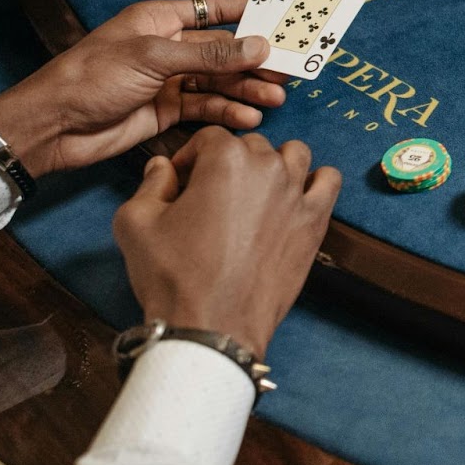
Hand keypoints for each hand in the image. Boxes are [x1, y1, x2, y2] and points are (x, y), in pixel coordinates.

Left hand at [0, 0, 285, 175]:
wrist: (54, 126)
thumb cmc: (94, 77)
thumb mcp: (154, 58)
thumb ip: (210, 54)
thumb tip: (261, 46)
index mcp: (162, 20)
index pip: (215, 10)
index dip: (249, 12)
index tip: (284, 19)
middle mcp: (169, 46)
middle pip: (224, 50)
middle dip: (255, 60)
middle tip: (288, 71)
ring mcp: (169, 80)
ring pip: (219, 81)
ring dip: (247, 89)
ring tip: (275, 99)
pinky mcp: (167, 110)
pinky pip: (206, 107)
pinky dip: (228, 112)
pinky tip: (249, 118)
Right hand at [113, 128, 340, 356]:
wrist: (213, 326)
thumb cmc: (173, 276)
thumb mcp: (136, 223)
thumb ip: (149, 183)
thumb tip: (162, 167)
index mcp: (226, 159)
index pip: (211, 138)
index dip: (192, 157)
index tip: (182, 182)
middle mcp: (268, 167)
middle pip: (251, 146)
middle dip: (229, 163)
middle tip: (212, 197)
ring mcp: (297, 193)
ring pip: (293, 154)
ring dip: (274, 164)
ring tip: (254, 194)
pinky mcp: (316, 221)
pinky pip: (328, 181)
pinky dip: (315, 182)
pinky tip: (294, 200)